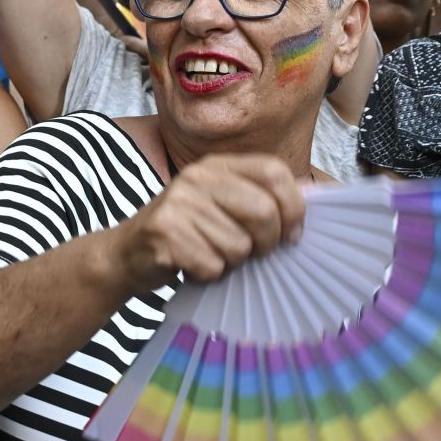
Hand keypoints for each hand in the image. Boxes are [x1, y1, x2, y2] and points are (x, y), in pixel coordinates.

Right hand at [117, 154, 303, 288]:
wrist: (126, 253)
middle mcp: (197, 177)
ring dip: (231, 263)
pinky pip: (213, 265)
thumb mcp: (221, 204)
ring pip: (239, 246)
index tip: (292, 233)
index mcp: (217, 165)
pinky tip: (191, 265)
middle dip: (267, 243)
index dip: (294, 206)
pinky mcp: (165, 233)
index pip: (275, 172)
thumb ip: (260, 198)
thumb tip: (315, 199)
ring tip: (209, 254)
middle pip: (264, 212)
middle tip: (251, 253)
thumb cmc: (186, 231)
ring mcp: (179, 203)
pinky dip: (209, 275)